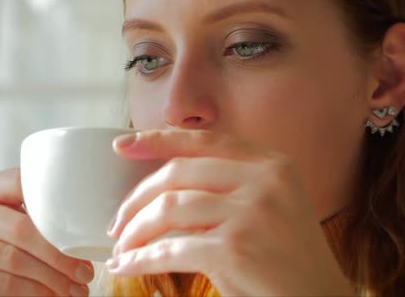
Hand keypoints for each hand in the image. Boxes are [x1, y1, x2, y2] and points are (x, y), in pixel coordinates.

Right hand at [0, 168, 93, 295]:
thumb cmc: (9, 242)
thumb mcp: (19, 219)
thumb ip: (41, 212)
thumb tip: (90, 225)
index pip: (21, 183)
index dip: (55, 202)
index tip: (84, 223)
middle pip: (20, 228)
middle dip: (59, 254)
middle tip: (85, 272)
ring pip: (13, 260)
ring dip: (51, 278)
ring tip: (75, 289)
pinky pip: (1, 284)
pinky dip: (33, 292)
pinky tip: (51, 296)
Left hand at [106, 130, 353, 295]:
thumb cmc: (287, 259)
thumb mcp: (269, 207)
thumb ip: (228, 188)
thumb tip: (162, 191)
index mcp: (273, 163)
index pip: (205, 141)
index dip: (158, 139)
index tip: (123, 145)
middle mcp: (265, 179)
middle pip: (178, 173)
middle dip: (136, 198)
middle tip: (118, 222)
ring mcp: (252, 212)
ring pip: (169, 208)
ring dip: (135, 230)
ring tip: (121, 247)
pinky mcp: (237, 248)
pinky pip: (172, 248)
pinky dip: (141, 259)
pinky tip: (127, 266)